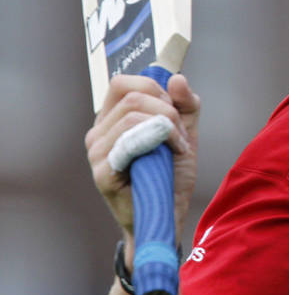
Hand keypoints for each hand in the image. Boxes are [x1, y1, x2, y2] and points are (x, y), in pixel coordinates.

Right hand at [85, 74, 200, 265]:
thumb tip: (176, 78)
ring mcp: (97, 153)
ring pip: (133, 115)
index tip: (173, 110)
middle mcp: (99, 133)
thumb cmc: (171, 175)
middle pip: (133, 95)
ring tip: (176, 149)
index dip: (154, 88)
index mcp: (112, 119)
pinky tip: (169, 156)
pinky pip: (129, 141)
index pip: (122, 83)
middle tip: (179, 135)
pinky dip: (159, 141)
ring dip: (167, 127)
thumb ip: (186, 103)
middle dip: (168, 110)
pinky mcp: (103, 172)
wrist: (168, 215)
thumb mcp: (184, 131)